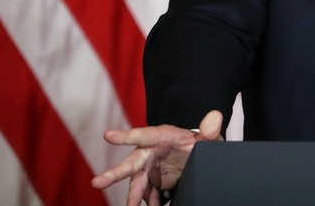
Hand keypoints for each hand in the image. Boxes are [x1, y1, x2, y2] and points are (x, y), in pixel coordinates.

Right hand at [91, 110, 223, 205]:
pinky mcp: (154, 183)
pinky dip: (149, 204)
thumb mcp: (208, 137)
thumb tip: (216, 116)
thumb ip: (210, 129)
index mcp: (161, 136)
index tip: (108, 135)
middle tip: (97, 182)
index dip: (126, 136)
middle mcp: (150, 152)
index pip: (142, 134)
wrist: (199, 155)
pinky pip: (149, 195)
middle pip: (131, 164)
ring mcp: (150, 169)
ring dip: (133, 197)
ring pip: (137, 184)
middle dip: (114, 174)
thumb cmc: (200, 142)